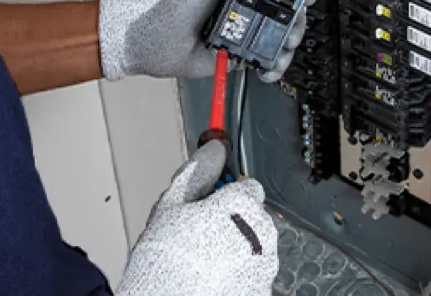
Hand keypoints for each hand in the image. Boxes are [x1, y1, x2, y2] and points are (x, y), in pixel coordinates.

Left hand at [98, 0, 316, 81]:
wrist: (163, 37)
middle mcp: (249, 0)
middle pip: (291, 7)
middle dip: (299, 17)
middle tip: (292, 21)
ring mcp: (247, 26)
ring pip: (284, 34)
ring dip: (289, 41)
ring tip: (281, 44)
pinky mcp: (242, 50)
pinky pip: (269, 58)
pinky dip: (275, 63)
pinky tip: (270, 63)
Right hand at [117, 141, 277, 295]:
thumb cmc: (165, 254)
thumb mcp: (172, 203)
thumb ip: (199, 171)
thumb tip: (214, 148)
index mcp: (241, 204)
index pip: (248, 186)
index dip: (225, 194)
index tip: (210, 203)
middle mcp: (261, 232)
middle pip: (253, 216)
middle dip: (233, 220)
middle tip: (201, 232)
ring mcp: (265, 264)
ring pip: (256, 245)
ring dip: (238, 247)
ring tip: (204, 258)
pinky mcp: (262, 289)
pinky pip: (253, 272)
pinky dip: (239, 272)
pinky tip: (213, 277)